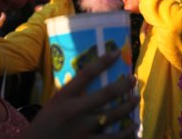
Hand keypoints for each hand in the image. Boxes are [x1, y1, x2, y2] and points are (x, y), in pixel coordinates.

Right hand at [22, 50, 137, 138]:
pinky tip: (133, 127)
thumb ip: (73, 92)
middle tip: (133, 79)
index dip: (103, 61)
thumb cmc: (46, 123)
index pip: (86, 74)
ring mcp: (83, 130)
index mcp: (64, 97)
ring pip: (115, 116)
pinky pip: (113, 138)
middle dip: (124, 85)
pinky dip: (126, 133)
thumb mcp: (55, 103)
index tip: (117, 52)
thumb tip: (95, 77)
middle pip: (107, 94)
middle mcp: (74, 112)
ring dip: (129, 106)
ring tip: (136, 100)